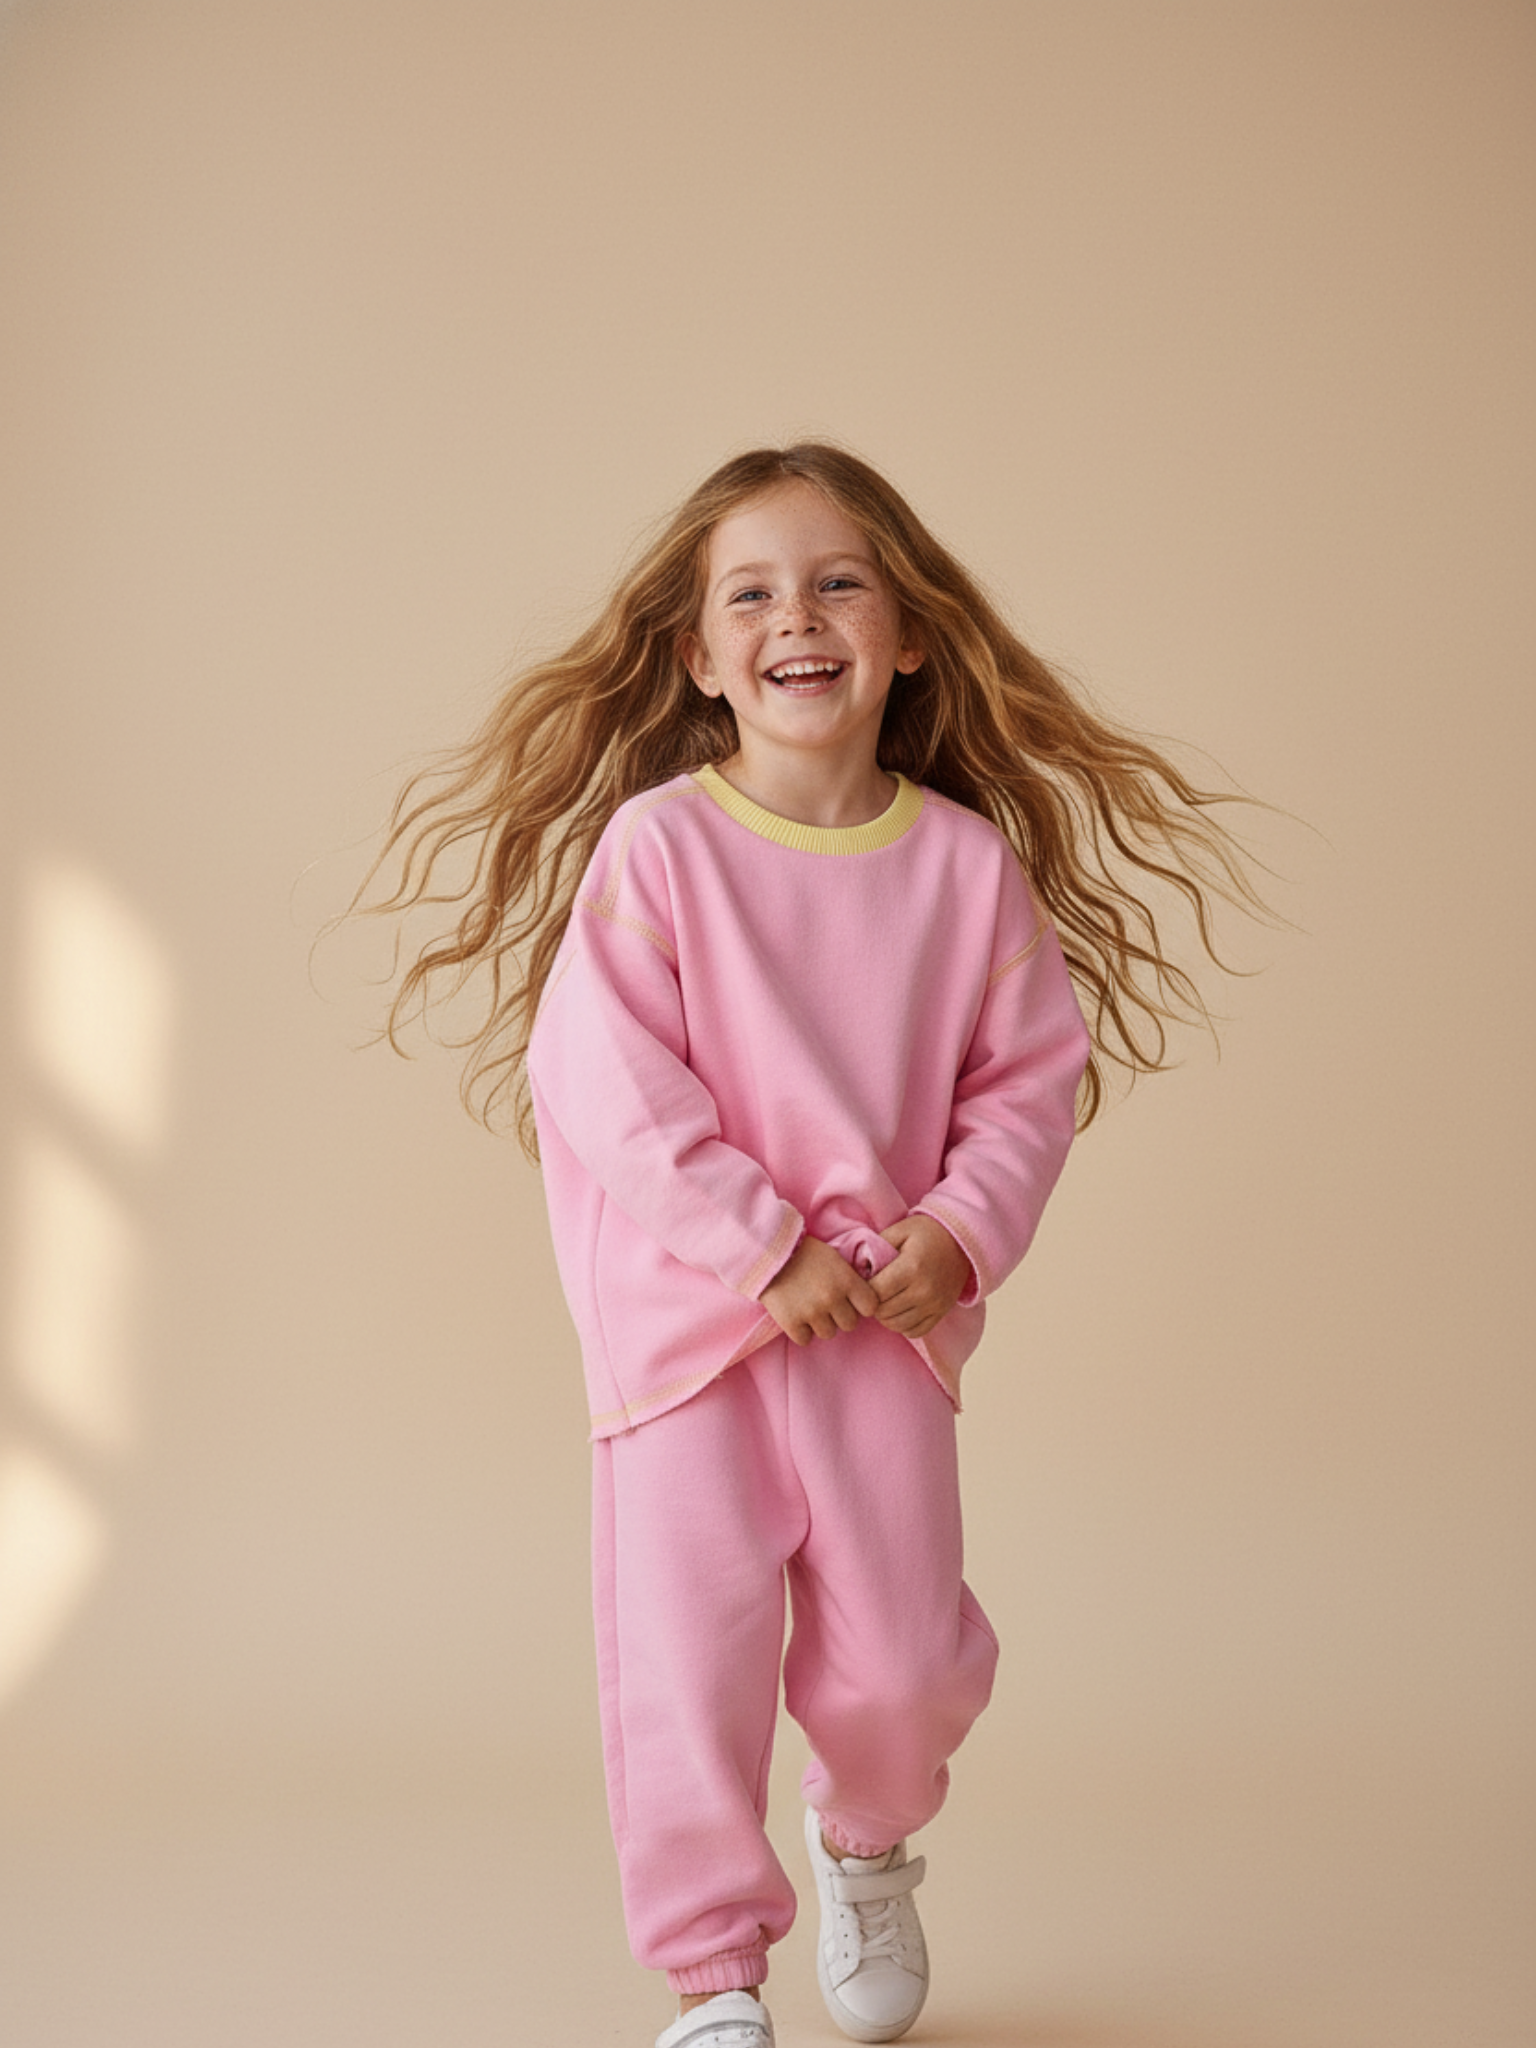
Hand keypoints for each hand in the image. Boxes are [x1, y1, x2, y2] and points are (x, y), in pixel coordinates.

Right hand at [760, 1238, 879, 1346]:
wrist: (768, 1251)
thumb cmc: (804, 1252)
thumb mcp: (834, 1258)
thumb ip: (849, 1279)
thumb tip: (863, 1301)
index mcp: (847, 1280)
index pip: (870, 1307)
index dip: (861, 1305)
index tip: (851, 1301)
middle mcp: (832, 1298)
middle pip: (850, 1324)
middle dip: (839, 1315)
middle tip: (826, 1303)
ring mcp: (812, 1312)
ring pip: (828, 1333)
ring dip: (820, 1324)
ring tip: (808, 1307)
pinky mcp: (791, 1323)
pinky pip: (805, 1339)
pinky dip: (800, 1330)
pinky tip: (795, 1314)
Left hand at [870, 1215, 972, 1337]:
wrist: (963, 1241)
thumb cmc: (927, 1233)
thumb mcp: (899, 1230)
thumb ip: (876, 1247)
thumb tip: (858, 1269)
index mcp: (911, 1268)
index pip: (874, 1293)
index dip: (864, 1289)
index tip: (866, 1280)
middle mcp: (924, 1291)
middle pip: (883, 1312)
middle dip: (873, 1303)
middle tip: (874, 1290)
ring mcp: (934, 1305)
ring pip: (896, 1325)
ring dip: (885, 1316)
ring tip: (886, 1300)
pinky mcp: (941, 1313)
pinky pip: (914, 1332)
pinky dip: (902, 1325)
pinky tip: (900, 1309)